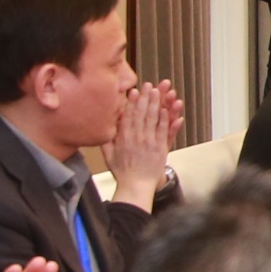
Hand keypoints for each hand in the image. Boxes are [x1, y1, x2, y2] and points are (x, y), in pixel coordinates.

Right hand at [108, 78, 178, 205]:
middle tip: (149, 85)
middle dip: (145, 98)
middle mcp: (136, 137)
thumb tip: (103, 125)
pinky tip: (168, 109)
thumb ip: (106, 139)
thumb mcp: (108, 154)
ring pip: (152, 119)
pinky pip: (163, 130)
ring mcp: (149, 142)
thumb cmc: (123, 172)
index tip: (134, 91)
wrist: (135, 186)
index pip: (127, 116)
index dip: (131, 102)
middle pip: (141, 113)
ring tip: (159, 91)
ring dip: (156, 104)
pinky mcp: (160, 147)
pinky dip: (165, 119)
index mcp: (123, 138)